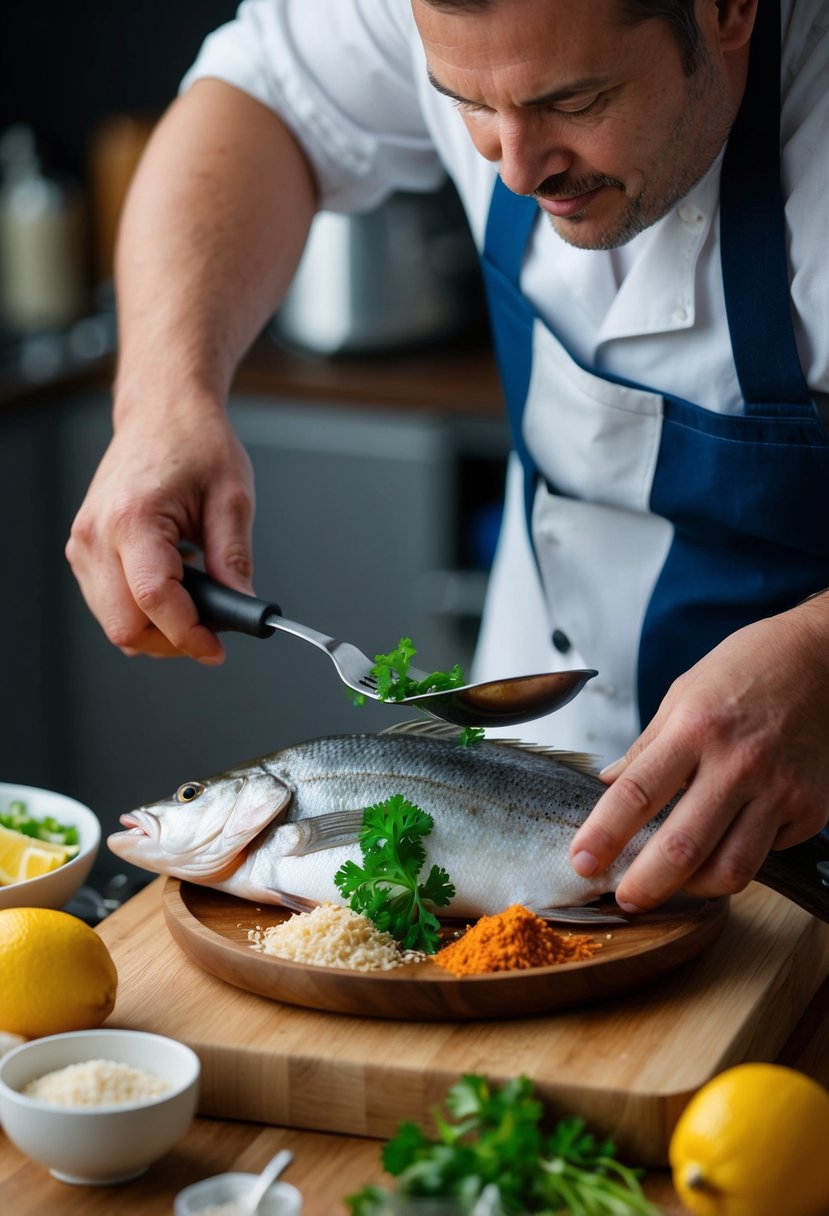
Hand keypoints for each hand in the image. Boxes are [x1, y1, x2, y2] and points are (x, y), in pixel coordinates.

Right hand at [65, 403, 254, 662]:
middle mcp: (96, 534)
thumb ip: (234, 560)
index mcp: (132, 518)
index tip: (217, 648)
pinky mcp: (84, 550)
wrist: (161, 413)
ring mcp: (83, 544)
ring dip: (158, 628)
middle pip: (126, 626)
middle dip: (173, 640)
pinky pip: (109, 605)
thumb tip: (241, 608)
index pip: (155, 600)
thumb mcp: (232, 499)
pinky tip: (173, 589)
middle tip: (212, 631)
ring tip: (196, 600)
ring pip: (115, 624)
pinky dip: (143, 612)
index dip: (189, 635)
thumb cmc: (194, 442)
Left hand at [568, 600, 828, 910]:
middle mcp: (738, 763)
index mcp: (695, 729)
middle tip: (625, 899)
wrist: (825, 658)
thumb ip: (648, 744)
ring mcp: (779, 790)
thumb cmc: (750, 668)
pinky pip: (766, 853)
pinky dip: (740, 856)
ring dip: (693, 888)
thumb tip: (610, 782)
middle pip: (682, 848)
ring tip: (673, 884)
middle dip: (645, 885)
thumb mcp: (685, 691)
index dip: (604, 835)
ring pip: (730, 869)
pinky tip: (728, 839)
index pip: (636, 794)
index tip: (581, 862)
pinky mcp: (811, 809)